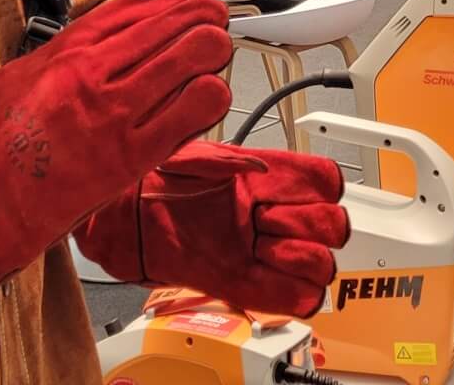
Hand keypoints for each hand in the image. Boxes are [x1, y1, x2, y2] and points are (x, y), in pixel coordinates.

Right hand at [0, 0, 231, 363]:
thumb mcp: (20, 76)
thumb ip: (67, 54)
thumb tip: (108, 40)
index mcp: (64, 50)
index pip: (137, 4)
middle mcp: (91, 73)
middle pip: (173, 24)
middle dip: (204, 19)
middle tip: (213, 25)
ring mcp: (113, 114)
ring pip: (192, 58)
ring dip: (212, 54)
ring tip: (214, 60)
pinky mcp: (129, 157)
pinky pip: (191, 113)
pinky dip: (208, 99)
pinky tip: (208, 98)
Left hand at [79, 142, 348, 317]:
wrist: (121, 217)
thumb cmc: (151, 180)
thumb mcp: (191, 156)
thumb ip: (227, 161)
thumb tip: (259, 169)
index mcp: (265, 177)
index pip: (324, 180)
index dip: (322, 187)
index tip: (301, 190)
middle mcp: (269, 214)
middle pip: (332, 225)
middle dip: (311, 225)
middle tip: (270, 221)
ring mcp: (259, 250)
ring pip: (319, 264)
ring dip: (302, 259)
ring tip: (265, 250)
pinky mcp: (242, 283)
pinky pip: (290, 298)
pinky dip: (293, 295)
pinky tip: (270, 278)